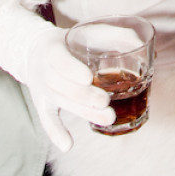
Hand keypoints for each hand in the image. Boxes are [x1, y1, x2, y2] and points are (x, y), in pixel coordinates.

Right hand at [25, 26, 113, 151]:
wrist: (34, 50)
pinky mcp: (43, 104)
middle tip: (105, 101)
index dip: (71, 69)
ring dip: (83, 112)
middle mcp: (44, 69)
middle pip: (61, 85)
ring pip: (61, 102)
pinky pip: (46, 120)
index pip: (58, 59)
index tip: (88, 77)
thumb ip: (113, 34)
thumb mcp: (87, 31)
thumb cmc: (71, 41)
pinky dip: (55, 133)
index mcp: (52, 47)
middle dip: (84, 95)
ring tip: (109, 118)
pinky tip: (68, 145)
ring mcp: (42, 89)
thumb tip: (140, 42)